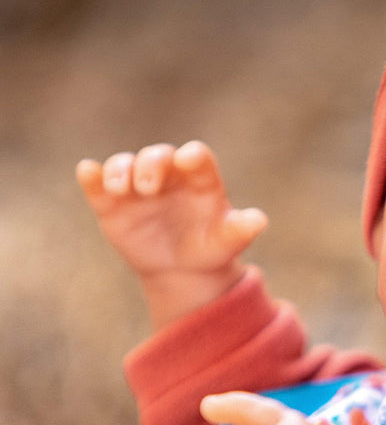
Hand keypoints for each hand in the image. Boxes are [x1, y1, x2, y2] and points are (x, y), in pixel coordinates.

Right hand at [76, 141, 266, 326]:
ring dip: (120, 170)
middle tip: (148, 187)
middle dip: (151, 165)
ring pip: (125, 164)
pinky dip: (91, 176)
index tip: (188, 160)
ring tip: (121, 188)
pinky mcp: (112, 203)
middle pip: (158, 156)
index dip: (193, 157)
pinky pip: (98, 184)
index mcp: (200, 180)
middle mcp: (169, 175)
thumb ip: (240, 230)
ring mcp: (139, 186)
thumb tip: (259, 221)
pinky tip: (87, 171)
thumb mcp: (226, 242)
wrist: (180, 268)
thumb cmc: (209, 247)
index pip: (197, 159)